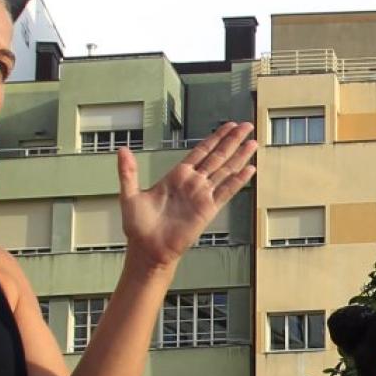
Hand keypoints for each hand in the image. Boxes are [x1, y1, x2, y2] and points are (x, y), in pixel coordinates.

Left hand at [117, 122, 257, 267]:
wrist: (148, 249)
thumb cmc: (139, 226)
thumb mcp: (129, 195)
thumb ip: (128, 171)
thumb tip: (122, 150)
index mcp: (176, 176)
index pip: (201, 151)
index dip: (215, 137)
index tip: (228, 126)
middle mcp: (193, 183)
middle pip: (218, 156)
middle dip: (232, 140)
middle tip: (246, 126)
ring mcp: (202, 195)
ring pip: (225, 170)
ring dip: (240, 156)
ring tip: (253, 143)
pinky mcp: (208, 209)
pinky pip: (226, 191)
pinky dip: (238, 180)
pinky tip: (249, 169)